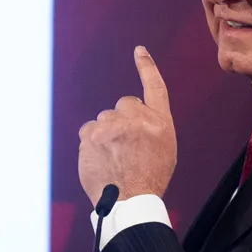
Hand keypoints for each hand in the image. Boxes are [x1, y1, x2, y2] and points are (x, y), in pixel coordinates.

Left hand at [77, 46, 176, 206]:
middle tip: (124, 145)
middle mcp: (136, 119)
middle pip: (122, 105)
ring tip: (113, 157)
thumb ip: (151, 127)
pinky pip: (87, 130)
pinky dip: (90, 142)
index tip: (139, 51)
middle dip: (121, 120)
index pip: (155, 87)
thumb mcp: (165, 149)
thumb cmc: (148, 178)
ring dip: (105, 133)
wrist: (129, 200)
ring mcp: (112, 127)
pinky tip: (99, 158)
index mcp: (160, 122)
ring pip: (103, 119)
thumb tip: (134, 117)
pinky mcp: (91, 136)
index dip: (147, 67)